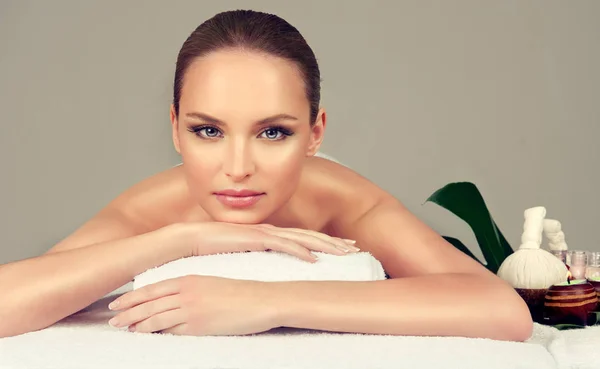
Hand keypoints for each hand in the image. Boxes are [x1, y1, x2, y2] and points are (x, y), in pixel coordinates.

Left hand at [108, 275, 279, 335]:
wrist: (262, 300)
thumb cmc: (243, 293)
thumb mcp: (214, 284)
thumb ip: (194, 289)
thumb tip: (178, 300)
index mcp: (190, 278)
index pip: (153, 288)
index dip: (133, 296)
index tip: (118, 302)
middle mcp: (187, 292)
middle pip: (149, 303)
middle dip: (128, 311)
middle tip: (112, 319)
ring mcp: (191, 309)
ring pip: (155, 316)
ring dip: (135, 323)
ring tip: (122, 328)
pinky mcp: (198, 325)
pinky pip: (171, 329)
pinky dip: (153, 332)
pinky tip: (143, 334)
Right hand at [189, 222, 359, 261]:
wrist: (192, 237)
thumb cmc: (215, 245)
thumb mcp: (244, 251)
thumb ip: (259, 254)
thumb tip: (272, 267)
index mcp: (271, 234)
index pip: (305, 237)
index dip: (326, 242)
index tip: (344, 248)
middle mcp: (273, 231)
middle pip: (311, 236)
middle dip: (334, 242)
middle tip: (355, 248)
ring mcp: (266, 233)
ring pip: (303, 238)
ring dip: (325, 245)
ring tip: (344, 252)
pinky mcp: (256, 238)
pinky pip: (283, 245)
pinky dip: (301, 251)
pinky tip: (314, 259)